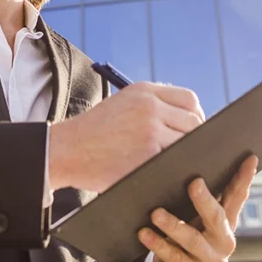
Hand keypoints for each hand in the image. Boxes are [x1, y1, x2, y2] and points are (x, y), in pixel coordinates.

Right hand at [49, 82, 204, 192]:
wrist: (67, 150)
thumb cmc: (93, 132)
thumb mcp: (121, 104)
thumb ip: (151, 105)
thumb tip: (184, 117)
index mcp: (144, 91)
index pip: (189, 99)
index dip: (194, 117)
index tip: (189, 131)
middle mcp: (150, 105)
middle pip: (194, 121)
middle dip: (191, 137)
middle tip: (181, 152)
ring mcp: (151, 129)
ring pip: (188, 141)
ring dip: (183, 153)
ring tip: (171, 162)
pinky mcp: (149, 152)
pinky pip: (176, 159)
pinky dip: (173, 166)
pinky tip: (163, 170)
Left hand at [140, 155, 258, 261]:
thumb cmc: (184, 242)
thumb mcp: (194, 220)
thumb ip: (198, 201)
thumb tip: (182, 166)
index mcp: (226, 223)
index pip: (237, 197)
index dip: (244, 178)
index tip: (250, 158)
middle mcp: (224, 242)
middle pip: (216, 217)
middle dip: (204, 200)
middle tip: (193, 183)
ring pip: (192, 240)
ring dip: (173, 225)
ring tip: (155, 213)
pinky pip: (175, 258)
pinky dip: (158, 244)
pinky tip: (144, 233)